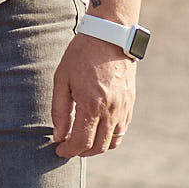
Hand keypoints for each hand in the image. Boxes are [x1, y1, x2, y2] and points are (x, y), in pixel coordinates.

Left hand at [51, 31, 137, 156]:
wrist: (109, 36)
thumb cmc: (81, 55)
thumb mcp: (62, 79)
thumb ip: (60, 110)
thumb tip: (58, 136)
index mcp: (92, 104)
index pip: (81, 142)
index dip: (68, 151)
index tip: (59, 150)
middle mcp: (111, 110)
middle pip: (98, 147)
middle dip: (81, 152)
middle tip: (68, 146)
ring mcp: (124, 107)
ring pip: (113, 142)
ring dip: (96, 146)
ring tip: (82, 139)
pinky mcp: (130, 103)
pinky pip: (122, 130)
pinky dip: (109, 136)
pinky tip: (96, 128)